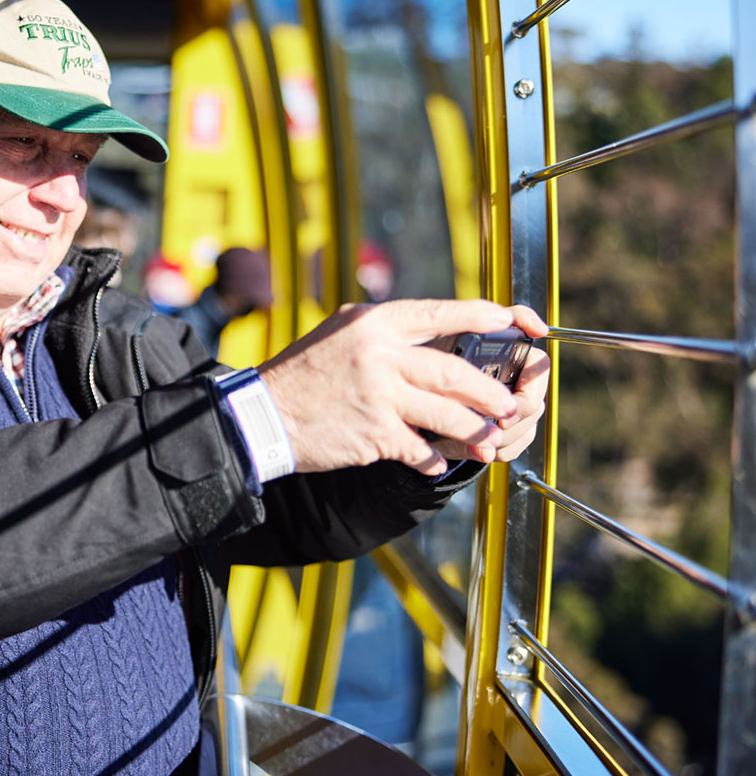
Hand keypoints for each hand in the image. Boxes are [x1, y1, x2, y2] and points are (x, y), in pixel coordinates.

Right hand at [258, 300, 548, 475]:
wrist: (262, 415)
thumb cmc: (302, 373)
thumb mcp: (339, 332)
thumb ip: (383, 330)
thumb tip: (433, 331)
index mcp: (374, 323)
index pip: (441, 314)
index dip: (482, 318)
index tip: (512, 322)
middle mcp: (380, 355)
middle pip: (456, 373)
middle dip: (490, 393)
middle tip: (507, 405)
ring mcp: (380, 396)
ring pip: (449, 415)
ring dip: (475, 431)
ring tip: (487, 440)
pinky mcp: (376, 434)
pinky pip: (422, 448)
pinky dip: (434, 458)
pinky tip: (435, 461)